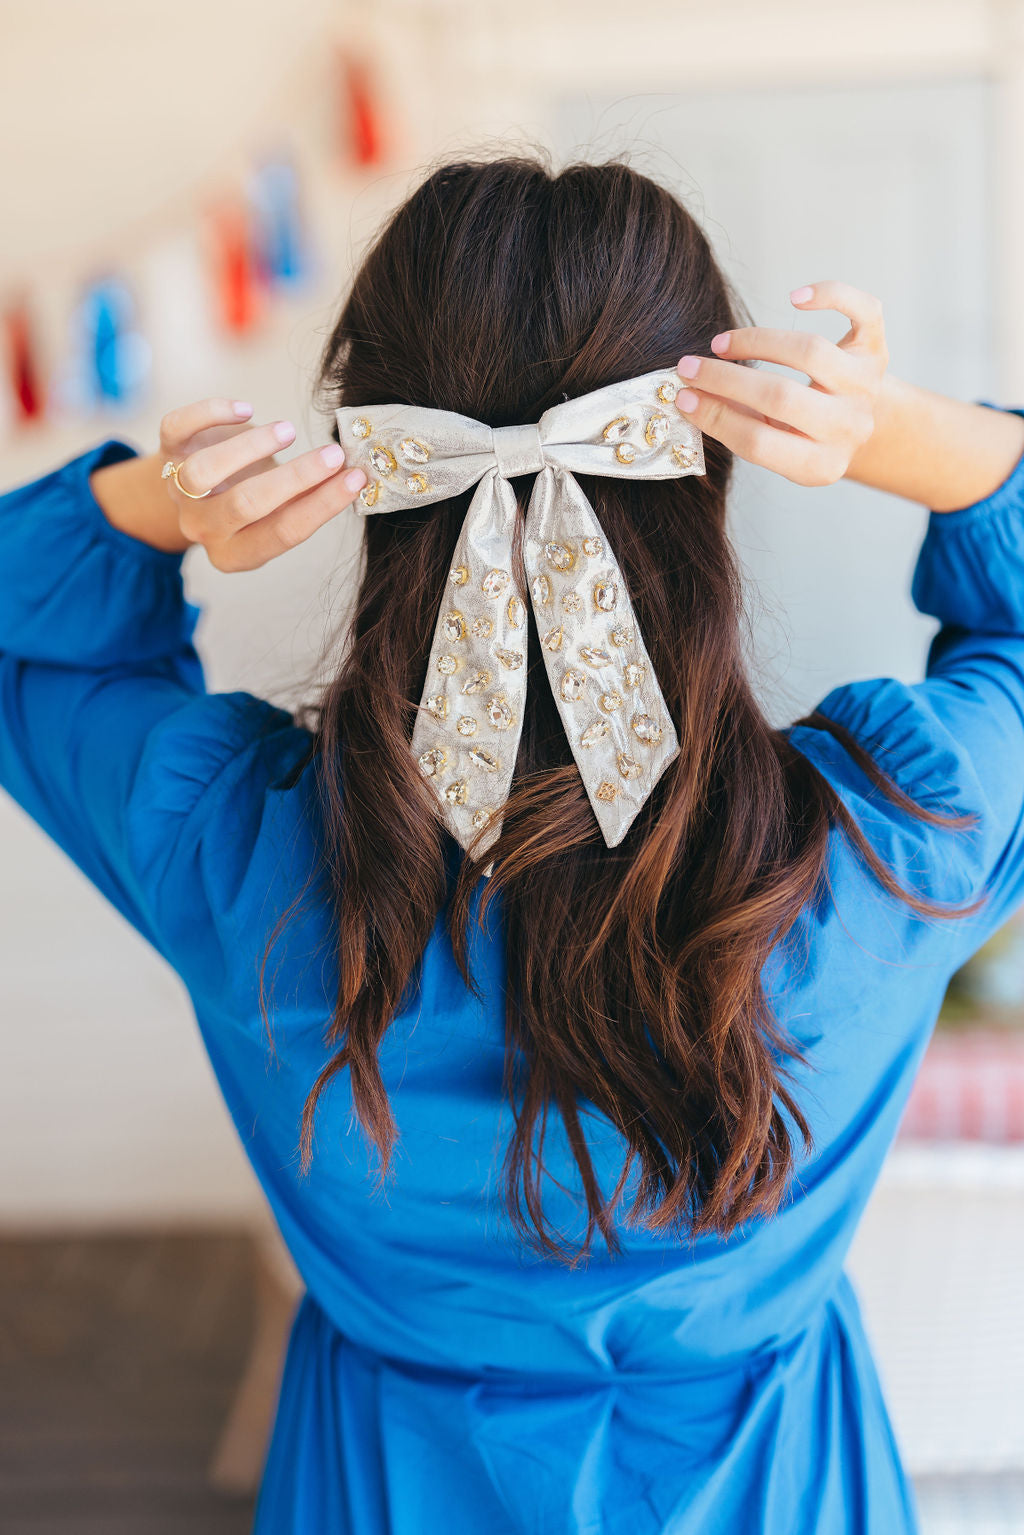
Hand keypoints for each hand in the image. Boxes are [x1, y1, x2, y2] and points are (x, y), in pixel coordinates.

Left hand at [160, 399, 366, 569]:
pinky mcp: (168, 451)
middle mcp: (204, 527)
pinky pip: (177, 428)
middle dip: (295, 477)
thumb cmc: (255, 500)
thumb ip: (309, 498)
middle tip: (334, 454)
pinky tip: (246, 409)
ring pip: (204, 472)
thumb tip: (356, 475)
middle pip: (246, 505)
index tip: (356, 479)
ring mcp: (180, 491)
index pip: (282, 533)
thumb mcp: (280, 511)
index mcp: (235, 553)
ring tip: (289, 430)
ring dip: (251, 447)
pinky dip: (210, 413)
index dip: (322, 506)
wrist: (198, 490)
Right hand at [674, 281, 888, 487]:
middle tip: (689, 367)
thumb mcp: (774, 445)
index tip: (681, 397)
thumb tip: (687, 396)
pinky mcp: (877, 348)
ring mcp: (867, 386)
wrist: (861, 424)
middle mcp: (849, 426)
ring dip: (758, 341)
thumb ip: (737, 424)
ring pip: (810, 352)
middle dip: (726, 379)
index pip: (758, 443)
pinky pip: (864, 311)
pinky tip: (795, 297)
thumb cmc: (802, 434)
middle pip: (781, 397)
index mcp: (820, 464)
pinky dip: (830, 295)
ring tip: (723, 344)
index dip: (714, 418)